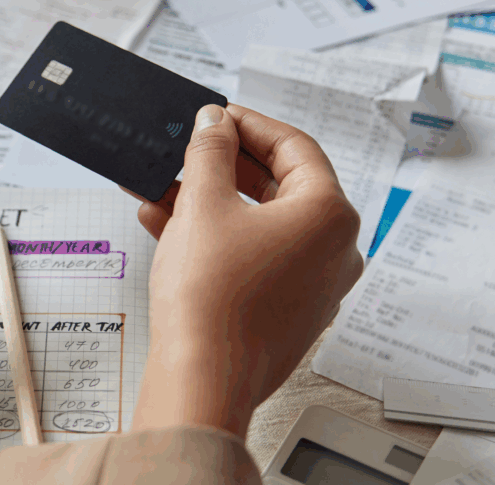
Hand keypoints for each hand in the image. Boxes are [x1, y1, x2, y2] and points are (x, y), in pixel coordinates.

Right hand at [131, 103, 363, 436]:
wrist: (202, 379)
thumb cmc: (211, 297)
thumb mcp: (203, 204)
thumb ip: (209, 151)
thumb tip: (214, 122)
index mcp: (329, 214)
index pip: (294, 146)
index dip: (248, 124)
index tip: (215, 115)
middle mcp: (334, 249)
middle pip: (277, 185)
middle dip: (221, 166)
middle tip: (186, 149)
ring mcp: (313, 284)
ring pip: (258, 223)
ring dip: (208, 202)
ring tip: (160, 189)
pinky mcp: (287, 311)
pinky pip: (253, 257)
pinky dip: (216, 238)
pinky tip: (166, 227)